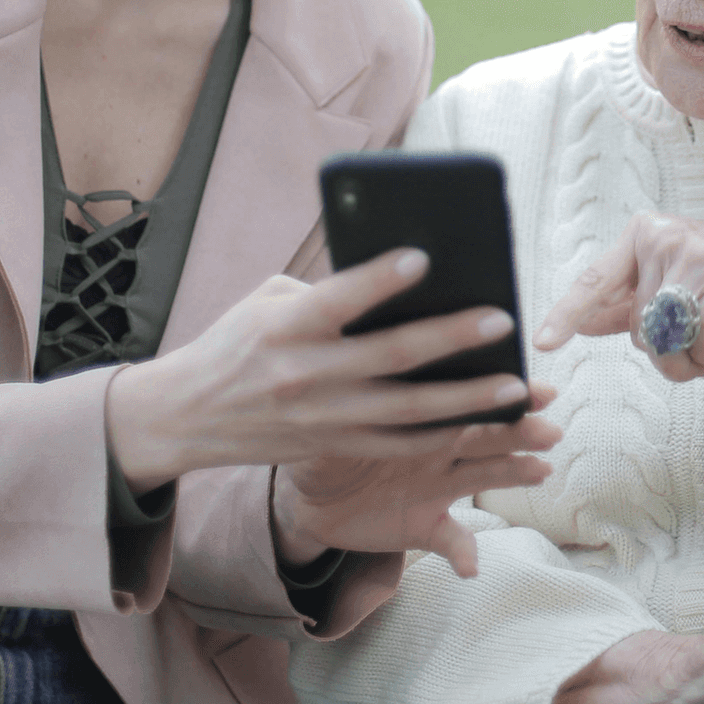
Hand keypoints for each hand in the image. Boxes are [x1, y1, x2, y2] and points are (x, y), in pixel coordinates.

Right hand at [107, 249, 535, 491]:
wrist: (188, 416)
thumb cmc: (236, 342)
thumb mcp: (267, 301)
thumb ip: (326, 293)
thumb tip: (394, 282)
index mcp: (286, 326)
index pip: (338, 299)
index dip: (379, 280)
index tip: (423, 257)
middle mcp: (306, 374)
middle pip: (390, 357)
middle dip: (451, 339)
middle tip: (501, 320)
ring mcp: (323, 418)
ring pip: (408, 411)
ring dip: (466, 399)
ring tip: (515, 384)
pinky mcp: (333, 446)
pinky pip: (398, 444)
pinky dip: (442, 434)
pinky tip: (481, 421)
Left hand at [272, 382, 561, 577]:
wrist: (310, 493)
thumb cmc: (326, 438)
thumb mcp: (330, 415)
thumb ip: (348, 401)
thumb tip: (350, 378)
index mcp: (422, 413)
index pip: (466, 396)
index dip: (502, 392)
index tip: (536, 388)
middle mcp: (440, 446)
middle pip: (487, 434)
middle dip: (520, 430)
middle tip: (551, 429)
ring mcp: (437, 487)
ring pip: (483, 476)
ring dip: (514, 474)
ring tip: (542, 470)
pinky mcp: (425, 525)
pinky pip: (450, 540)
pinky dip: (463, 553)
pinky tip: (471, 566)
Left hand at [534, 214, 703, 398]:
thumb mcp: (673, 285)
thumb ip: (626, 302)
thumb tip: (579, 320)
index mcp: (644, 234)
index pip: (596, 280)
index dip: (567, 313)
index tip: (542, 341)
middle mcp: (665, 238)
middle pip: (637, 327)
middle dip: (663, 349)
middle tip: (692, 336)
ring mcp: (698, 256)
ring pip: (665, 340)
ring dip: (688, 359)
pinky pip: (700, 344)